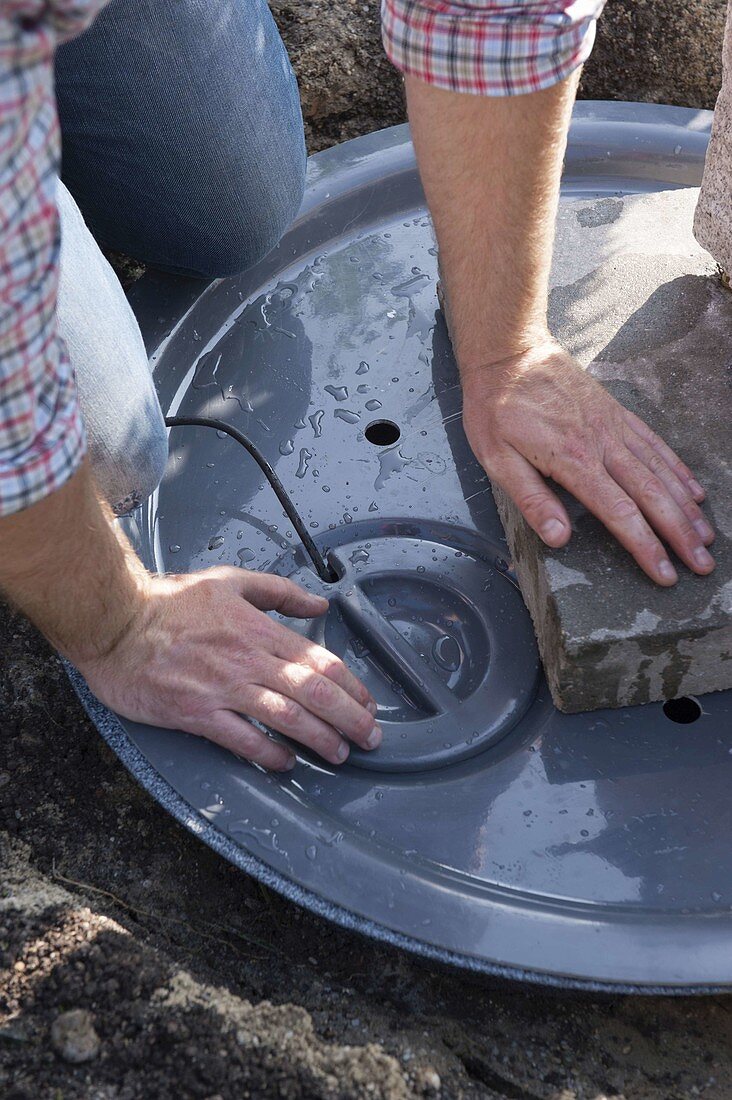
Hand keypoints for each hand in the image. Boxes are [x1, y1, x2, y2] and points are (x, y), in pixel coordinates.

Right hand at [77, 567, 380, 770]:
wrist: (113, 620)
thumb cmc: (167, 601)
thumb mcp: (229, 581)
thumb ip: (279, 592)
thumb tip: (320, 604)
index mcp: (259, 629)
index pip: (320, 662)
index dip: (352, 687)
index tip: (367, 704)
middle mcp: (248, 660)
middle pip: (314, 692)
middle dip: (350, 718)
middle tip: (371, 738)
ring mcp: (223, 688)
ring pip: (287, 718)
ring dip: (320, 739)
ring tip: (339, 754)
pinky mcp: (196, 712)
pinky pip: (241, 739)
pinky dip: (268, 753)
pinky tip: (285, 763)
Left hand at [461, 340, 714, 584]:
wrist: (510, 352)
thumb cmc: (496, 407)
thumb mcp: (496, 457)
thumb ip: (530, 499)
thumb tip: (559, 538)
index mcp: (574, 461)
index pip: (620, 513)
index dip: (645, 546)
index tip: (665, 574)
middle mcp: (603, 444)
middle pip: (652, 496)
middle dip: (680, 535)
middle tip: (702, 565)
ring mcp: (613, 427)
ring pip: (660, 472)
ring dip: (687, 508)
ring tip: (706, 537)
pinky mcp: (616, 414)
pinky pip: (655, 445)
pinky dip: (677, 470)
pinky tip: (693, 491)